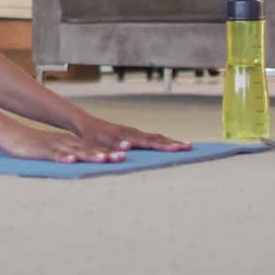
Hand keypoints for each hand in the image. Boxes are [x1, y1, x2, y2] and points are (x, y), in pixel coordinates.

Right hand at [0, 126, 129, 163]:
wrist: (14, 136)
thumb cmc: (36, 147)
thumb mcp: (57, 151)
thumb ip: (71, 156)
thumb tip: (85, 166)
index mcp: (71, 143)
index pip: (93, 148)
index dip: (109, 151)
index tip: (125, 155)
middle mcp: (66, 143)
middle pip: (88, 149)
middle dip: (106, 153)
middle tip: (122, 157)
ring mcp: (54, 146)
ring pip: (74, 150)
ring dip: (89, 155)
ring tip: (103, 159)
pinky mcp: (42, 150)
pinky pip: (54, 154)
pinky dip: (63, 157)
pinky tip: (72, 160)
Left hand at [74, 115, 191, 152]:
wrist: (85, 123)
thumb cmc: (89, 137)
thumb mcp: (96, 144)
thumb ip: (110, 148)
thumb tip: (126, 150)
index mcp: (125, 136)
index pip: (148, 142)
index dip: (163, 146)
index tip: (177, 148)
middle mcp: (132, 133)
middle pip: (156, 138)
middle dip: (173, 144)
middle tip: (189, 148)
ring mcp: (133, 132)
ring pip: (155, 137)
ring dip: (170, 142)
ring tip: (188, 147)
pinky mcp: (133, 134)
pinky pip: (151, 138)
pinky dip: (163, 142)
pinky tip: (172, 146)